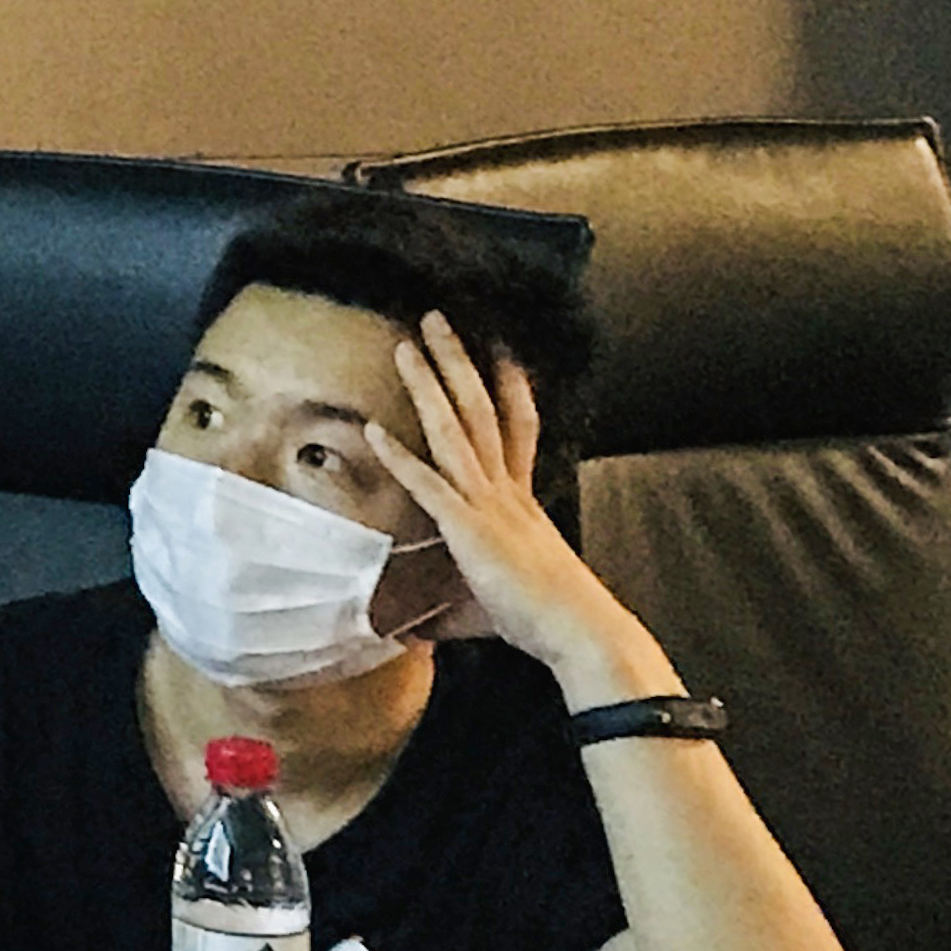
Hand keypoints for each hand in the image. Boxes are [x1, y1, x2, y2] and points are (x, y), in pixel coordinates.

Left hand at [363, 313, 673, 704]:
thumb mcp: (491, 601)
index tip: (500, 349)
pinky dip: (399, 455)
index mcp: (520, 500)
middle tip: (437, 318)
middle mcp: (506, 491)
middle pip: (481, 409)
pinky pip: (429, 483)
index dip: (507, 386)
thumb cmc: (541, 620)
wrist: (578, 632)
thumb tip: (413, 627)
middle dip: (457, 361)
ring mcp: (488, 504)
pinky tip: (373, 430)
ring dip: (428, 385)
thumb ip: (453, 601)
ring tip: (407, 345)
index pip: (516, 427)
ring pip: (455, 430)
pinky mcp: (470, 528)